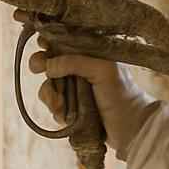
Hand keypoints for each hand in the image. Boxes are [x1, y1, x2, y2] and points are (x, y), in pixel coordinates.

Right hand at [27, 47, 157, 152]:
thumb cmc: (122, 94)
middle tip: (37, 69)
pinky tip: (66, 116)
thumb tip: (48, 65)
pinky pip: (53, 106)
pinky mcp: (71, 109)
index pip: (64, 41)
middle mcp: (80, 69)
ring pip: (48, 85)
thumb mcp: (102, 70)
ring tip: (60, 104)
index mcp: (90, 54)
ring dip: (50, 94)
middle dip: (41, 65)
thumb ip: (75, 62)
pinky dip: (56, 110)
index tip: (42, 44)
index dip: (50, 40)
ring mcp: (74, 90)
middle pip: (50, 61)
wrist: (132, 128)